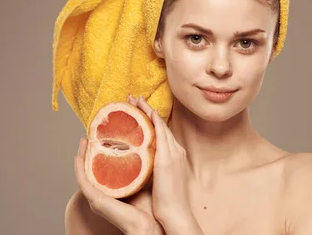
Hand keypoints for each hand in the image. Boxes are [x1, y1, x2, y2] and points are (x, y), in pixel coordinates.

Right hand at [74, 137, 163, 234]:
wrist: (150, 225)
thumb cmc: (150, 207)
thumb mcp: (145, 180)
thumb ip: (143, 167)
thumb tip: (148, 147)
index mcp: (114, 189)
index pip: (104, 168)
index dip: (101, 153)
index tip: (104, 136)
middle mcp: (103, 193)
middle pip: (92, 169)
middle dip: (88, 152)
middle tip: (90, 135)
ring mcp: (97, 197)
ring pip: (84, 173)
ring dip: (81, 156)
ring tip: (83, 140)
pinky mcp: (95, 200)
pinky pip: (82, 181)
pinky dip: (78, 168)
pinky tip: (78, 155)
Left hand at [129, 96, 198, 230]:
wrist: (176, 214)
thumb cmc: (168, 203)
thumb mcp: (162, 181)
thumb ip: (154, 170)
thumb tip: (141, 165)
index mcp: (176, 156)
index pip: (162, 133)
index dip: (152, 120)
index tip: (141, 110)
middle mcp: (177, 151)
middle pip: (161, 125)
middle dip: (147, 110)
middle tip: (135, 98)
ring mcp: (173, 153)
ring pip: (159, 125)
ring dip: (147, 111)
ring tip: (135, 100)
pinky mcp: (167, 158)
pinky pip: (160, 133)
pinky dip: (153, 121)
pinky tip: (145, 112)